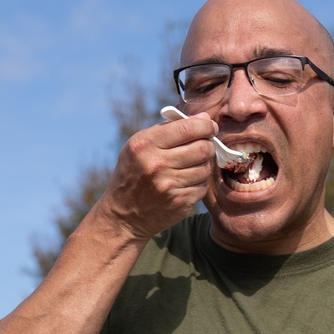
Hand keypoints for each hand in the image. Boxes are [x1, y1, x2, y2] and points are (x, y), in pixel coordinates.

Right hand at [99, 112, 217, 240]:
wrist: (123, 216)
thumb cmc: (134, 174)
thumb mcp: (140, 146)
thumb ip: (169, 129)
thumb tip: (204, 118)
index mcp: (145, 144)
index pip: (187, 128)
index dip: (205, 125)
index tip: (210, 126)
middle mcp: (156, 164)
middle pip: (202, 148)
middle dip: (208, 145)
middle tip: (205, 145)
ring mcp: (169, 185)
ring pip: (205, 168)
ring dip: (203, 165)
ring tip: (192, 165)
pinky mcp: (179, 202)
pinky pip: (203, 186)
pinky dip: (199, 183)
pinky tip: (187, 182)